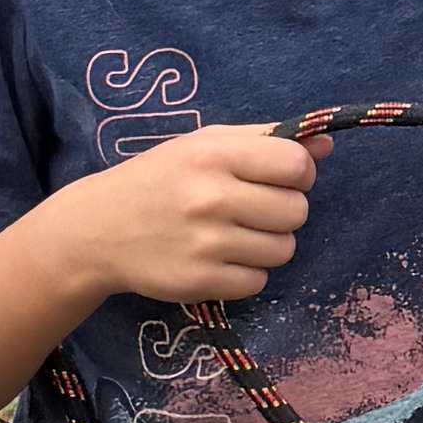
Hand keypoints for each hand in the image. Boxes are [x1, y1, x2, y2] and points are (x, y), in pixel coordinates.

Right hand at [76, 118, 319, 307]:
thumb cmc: (159, 179)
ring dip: (267, 243)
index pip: (296, 165)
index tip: (278, 178)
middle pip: (297, 211)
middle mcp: (211, 197)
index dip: (297, 173)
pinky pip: (258, 281)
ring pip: (284, 249)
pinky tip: (219, 258)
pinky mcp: (199, 282)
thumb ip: (265, 140)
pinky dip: (246, 273)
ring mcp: (205, 243)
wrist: (96, 229)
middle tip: (250, 209)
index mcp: (213, 155)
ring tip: (233, 234)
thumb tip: (326, 144)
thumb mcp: (203, 145)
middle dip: (283, 210)